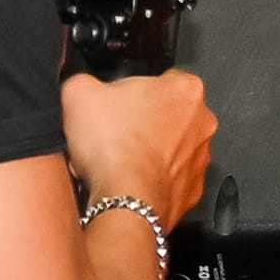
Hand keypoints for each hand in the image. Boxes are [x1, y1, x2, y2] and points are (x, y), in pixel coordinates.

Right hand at [59, 69, 215, 228]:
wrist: (125, 200)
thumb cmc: (113, 149)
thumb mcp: (79, 94)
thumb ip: (81, 81)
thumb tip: (78, 83)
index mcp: (185, 89)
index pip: (158, 80)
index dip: (129, 93)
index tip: (115, 106)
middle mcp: (202, 121)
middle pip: (165, 114)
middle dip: (140, 123)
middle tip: (114, 134)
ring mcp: (199, 156)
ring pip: (169, 148)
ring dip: (146, 152)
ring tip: (118, 159)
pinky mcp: (191, 188)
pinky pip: (168, 179)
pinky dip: (150, 179)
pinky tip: (128, 179)